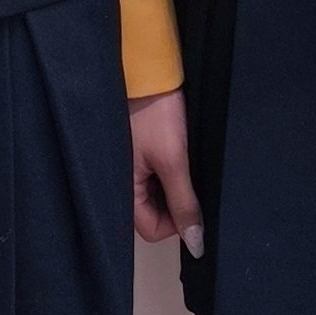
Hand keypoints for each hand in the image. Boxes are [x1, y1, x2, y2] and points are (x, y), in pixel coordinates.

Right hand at [128, 90, 201, 255]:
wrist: (144, 68)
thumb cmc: (155, 114)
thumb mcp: (173, 160)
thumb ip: (184, 203)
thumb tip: (195, 246)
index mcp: (122, 187)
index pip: (150, 229)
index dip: (175, 223)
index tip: (192, 201)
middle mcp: (120, 180)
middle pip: (151, 213)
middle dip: (174, 204)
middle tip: (188, 178)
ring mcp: (127, 165)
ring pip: (154, 194)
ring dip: (171, 186)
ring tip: (183, 163)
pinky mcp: (134, 150)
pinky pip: (151, 175)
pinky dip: (166, 171)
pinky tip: (175, 152)